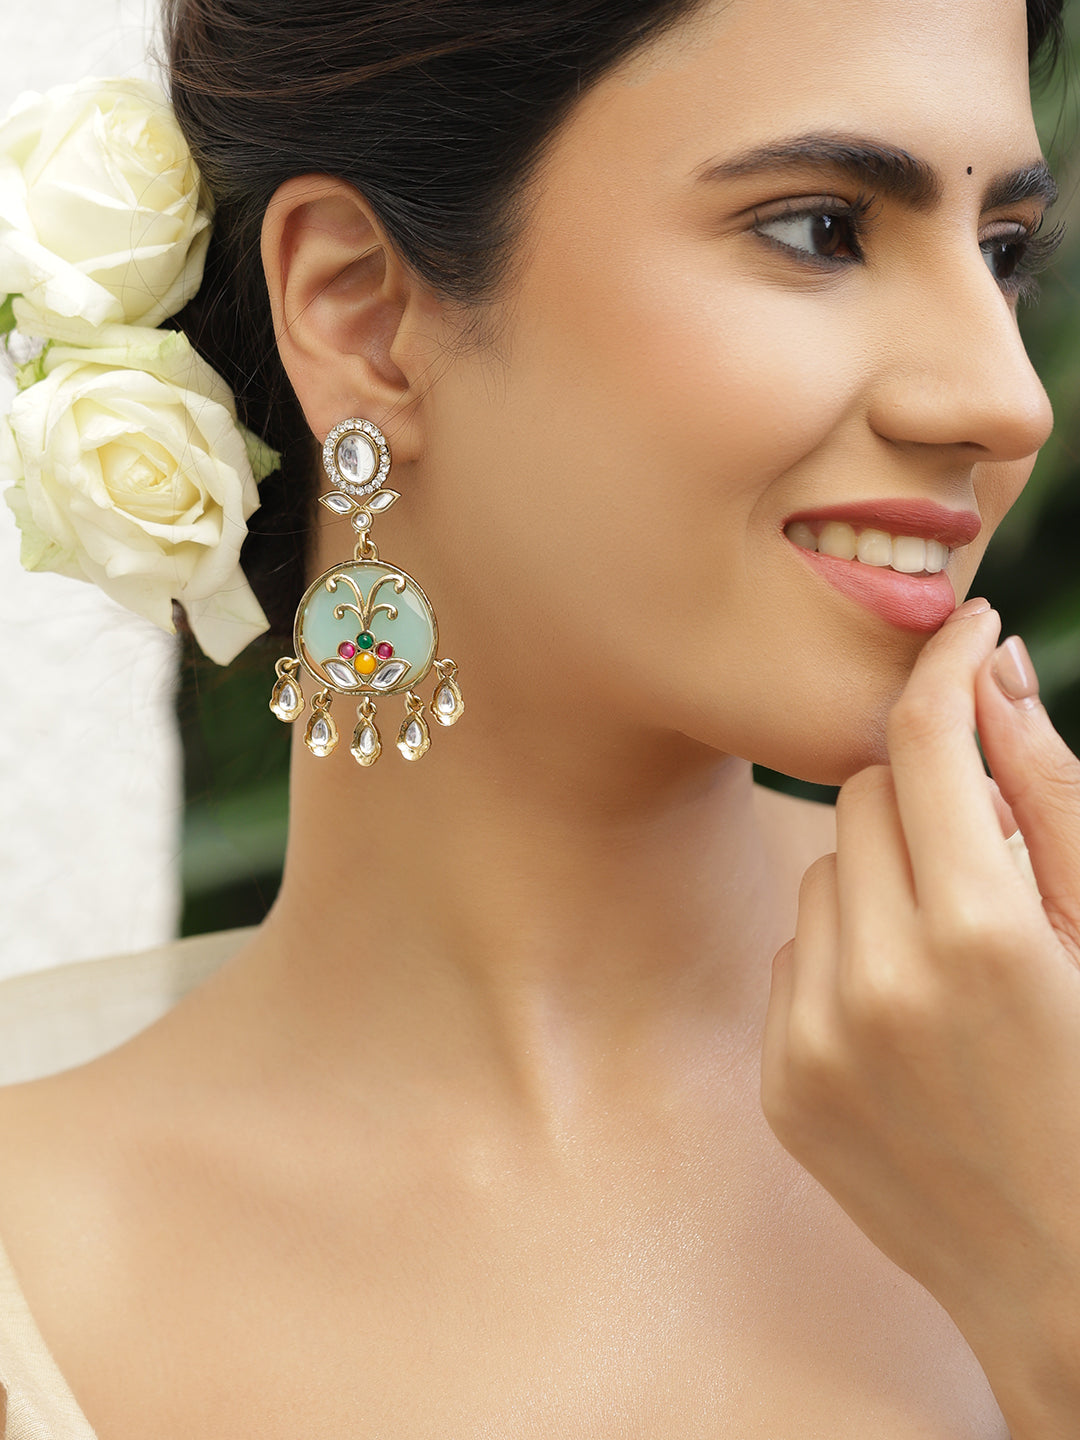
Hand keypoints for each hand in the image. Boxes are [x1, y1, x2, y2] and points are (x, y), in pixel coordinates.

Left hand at [761, 601, 1079, 1437]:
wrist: (1067, 1271)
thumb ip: (1046, 792)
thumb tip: (992, 672)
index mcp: (980, 937)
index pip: (924, 742)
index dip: (945, 669)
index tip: (965, 631)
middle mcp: (877, 985)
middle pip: (861, 795)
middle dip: (923, 799)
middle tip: (983, 857)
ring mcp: (815, 1041)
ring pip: (822, 870)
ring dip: (882, 880)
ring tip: (949, 959)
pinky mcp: (782, 1083)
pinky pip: (796, 952)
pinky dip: (846, 954)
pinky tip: (907, 1019)